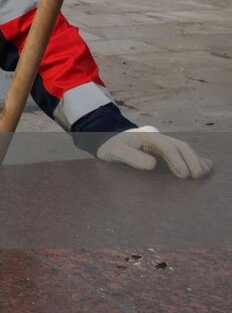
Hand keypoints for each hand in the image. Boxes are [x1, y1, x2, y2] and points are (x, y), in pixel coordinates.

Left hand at [97, 127, 212, 177]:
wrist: (106, 138)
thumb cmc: (110, 146)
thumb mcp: (116, 151)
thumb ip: (132, 157)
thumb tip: (154, 165)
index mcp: (146, 136)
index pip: (166, 147)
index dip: (177, 161)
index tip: (185, 175)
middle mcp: (157, 136)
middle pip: (180, 146)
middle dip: (191, 160)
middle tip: (198, 176)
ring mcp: (162, 140)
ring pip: (183, 148)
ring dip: (195, 160)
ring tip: (203, 174)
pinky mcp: (164, 147)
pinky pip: (182, 151)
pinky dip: (194, 158)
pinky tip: (205, 166)